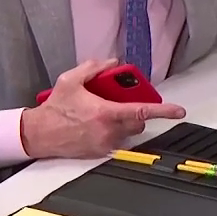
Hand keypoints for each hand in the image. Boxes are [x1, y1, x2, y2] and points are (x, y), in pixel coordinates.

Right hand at [20, 58, 186, 159]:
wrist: (38, 134)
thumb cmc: (54, 109)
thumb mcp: (70, 81)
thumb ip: (93, 68)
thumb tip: (112, 62)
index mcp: (105, 113)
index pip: (141, 111)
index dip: (163, 111)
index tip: (179, 110)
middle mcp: (109, 131)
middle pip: (139, 121)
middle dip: (136, 111)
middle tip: (122, 103)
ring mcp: (106, 144)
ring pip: (130, 132)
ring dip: (125, 122)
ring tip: (106, 114)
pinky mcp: (101, 153)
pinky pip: (118, 141)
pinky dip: (115, 132)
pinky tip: (98, 125)